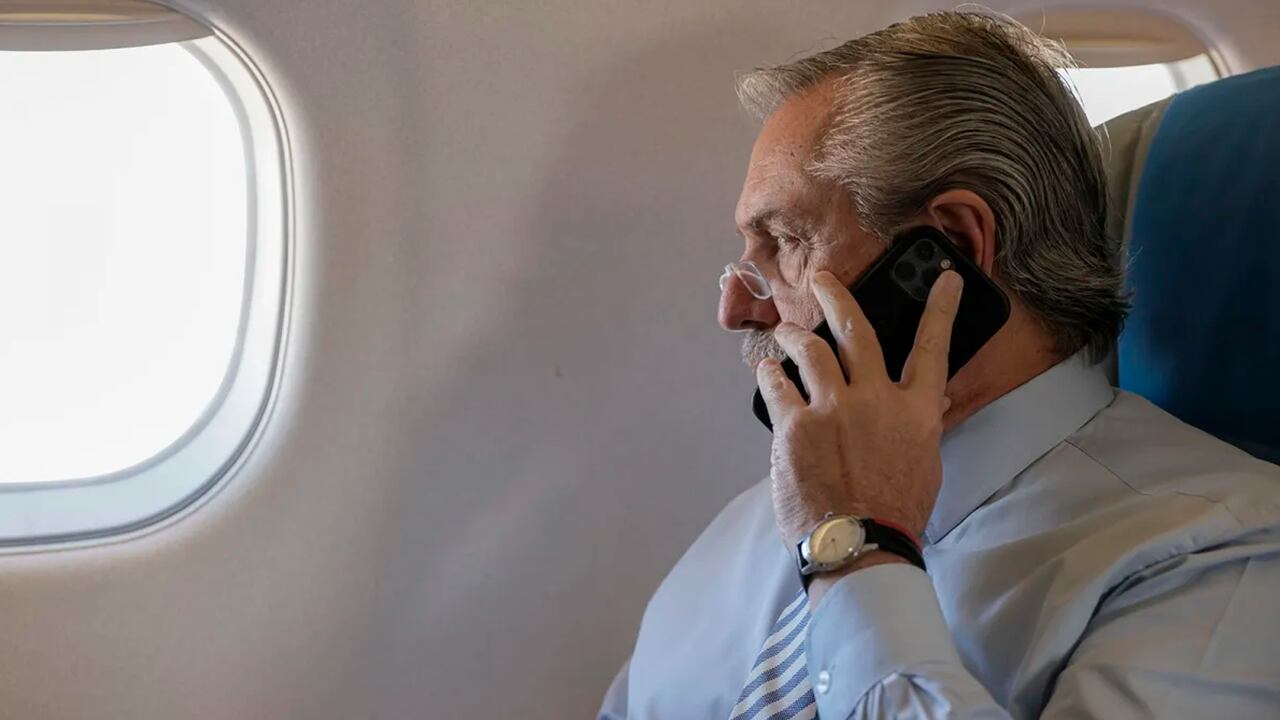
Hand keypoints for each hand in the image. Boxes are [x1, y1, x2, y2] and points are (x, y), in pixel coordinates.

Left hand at [756, 269, 962, 546]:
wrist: (858, 544)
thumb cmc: (894, 512)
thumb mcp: (924, 466)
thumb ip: (922, 426)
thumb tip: (933, 401)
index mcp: (915, 412)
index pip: (933, 349)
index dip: (940, 310)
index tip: (942, 279)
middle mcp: (874, 400)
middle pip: (855, 331)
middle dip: (837, 296)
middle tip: (822, 278)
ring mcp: (832, 410)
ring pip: (810, 350)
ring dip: (793, 335)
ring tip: (784, 332)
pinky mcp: (795, 427)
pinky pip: (778, 386)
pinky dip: (769, 374)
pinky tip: (764, 370)